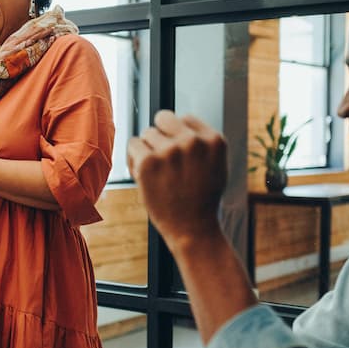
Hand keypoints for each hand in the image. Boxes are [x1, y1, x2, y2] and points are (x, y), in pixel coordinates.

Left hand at [127, 110, 228, 247]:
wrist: (193, 229)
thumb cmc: (202, 199)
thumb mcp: (216, 166)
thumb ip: (202, 143)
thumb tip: (180, 120)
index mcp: (213, 140)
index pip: (185, 119)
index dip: (177, 135)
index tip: (178, 154)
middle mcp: (193, 141)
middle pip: (164, 118)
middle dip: (161, 135)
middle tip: (163, 159)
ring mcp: (170, 150)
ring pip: (147, 133)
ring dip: (147, 150)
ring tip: (156, 172)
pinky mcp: (148, 161)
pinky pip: (133, 144)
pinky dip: (134, 158)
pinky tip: (143, 175)